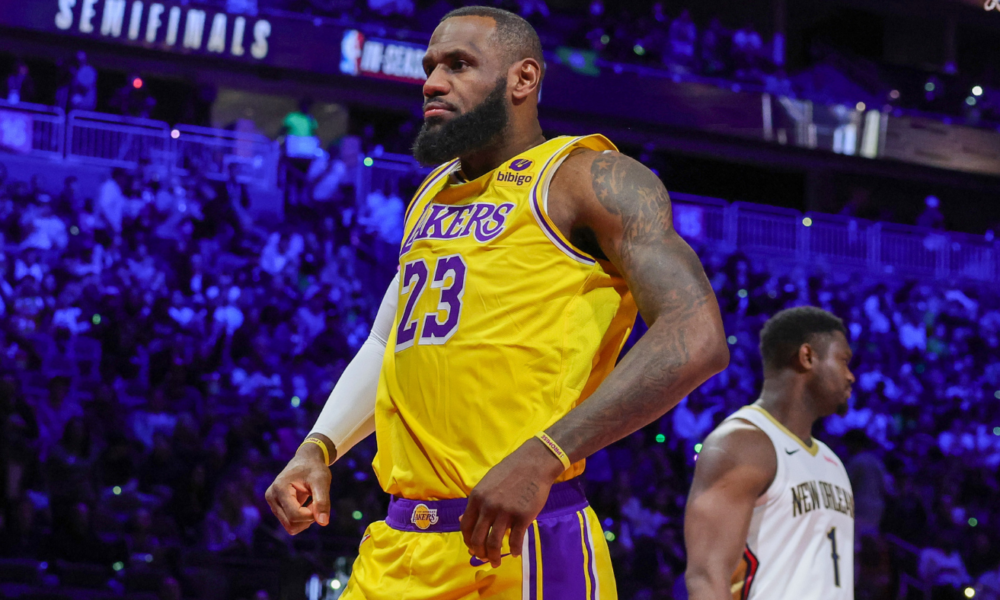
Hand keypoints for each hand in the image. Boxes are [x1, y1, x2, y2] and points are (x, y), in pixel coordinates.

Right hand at [264, 438, 332, 534]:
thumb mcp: (322, 481)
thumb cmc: (315, 469)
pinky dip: (303, 519)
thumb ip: (323, 501)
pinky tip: (307, 505)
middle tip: (317, 502)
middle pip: (291, 523)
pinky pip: (291, 523)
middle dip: (309, 518)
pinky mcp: (276, 508)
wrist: (306, 461)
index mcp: (279, 488)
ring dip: (306, 519)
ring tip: (312, 502)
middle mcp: (271, 497)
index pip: (295, 515)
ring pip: (290, 526)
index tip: (321, 502)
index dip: (312, 514)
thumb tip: (323, 523)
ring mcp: (272, 503)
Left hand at [460, 439, 565, 567]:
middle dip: (480, 553)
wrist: (534, 463)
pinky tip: (515, 552)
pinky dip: (514, 550)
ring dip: (494, 557)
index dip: (467, 541)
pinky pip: (515, 540)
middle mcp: (488, 506)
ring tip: (496, 562)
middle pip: (477, 539)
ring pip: (494, 543)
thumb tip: (462, 519)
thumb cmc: (510, 472)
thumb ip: (476, 502)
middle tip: (484, 559)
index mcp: (477, 498)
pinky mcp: (523, 517)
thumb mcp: (487, 484)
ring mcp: (505, 512)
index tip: (472, 548)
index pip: (465, 526)